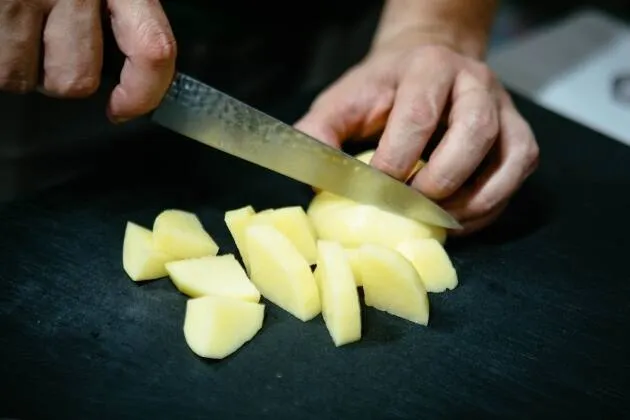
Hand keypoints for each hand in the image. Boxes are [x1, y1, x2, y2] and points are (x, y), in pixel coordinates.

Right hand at [0, 0, 176, 121]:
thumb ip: (126, 7)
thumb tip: (139, 66)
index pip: (152, 49)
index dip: (143, 93)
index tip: (122, 109)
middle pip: (75, 79)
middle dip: (57, 75)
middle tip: (46, 43)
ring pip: (20, 75)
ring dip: (15, 62)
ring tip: (11, 24)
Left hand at [295, 40, 539, 234]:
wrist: (426, 62)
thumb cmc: (381, 89)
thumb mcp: (343, 101)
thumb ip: (320, 133)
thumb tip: (312, 179)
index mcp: (426, 68)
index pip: (418, 115)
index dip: (397, 160)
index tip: (375, 191)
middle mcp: (473, 82)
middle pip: (473, 132)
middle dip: (439, 181)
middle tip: (409, 208)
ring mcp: (503, 107)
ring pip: (509, 154)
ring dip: (473, 199)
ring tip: (437, 221)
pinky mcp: (518, 133)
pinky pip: (518, 170)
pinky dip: (492, 203)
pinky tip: (461, 219)